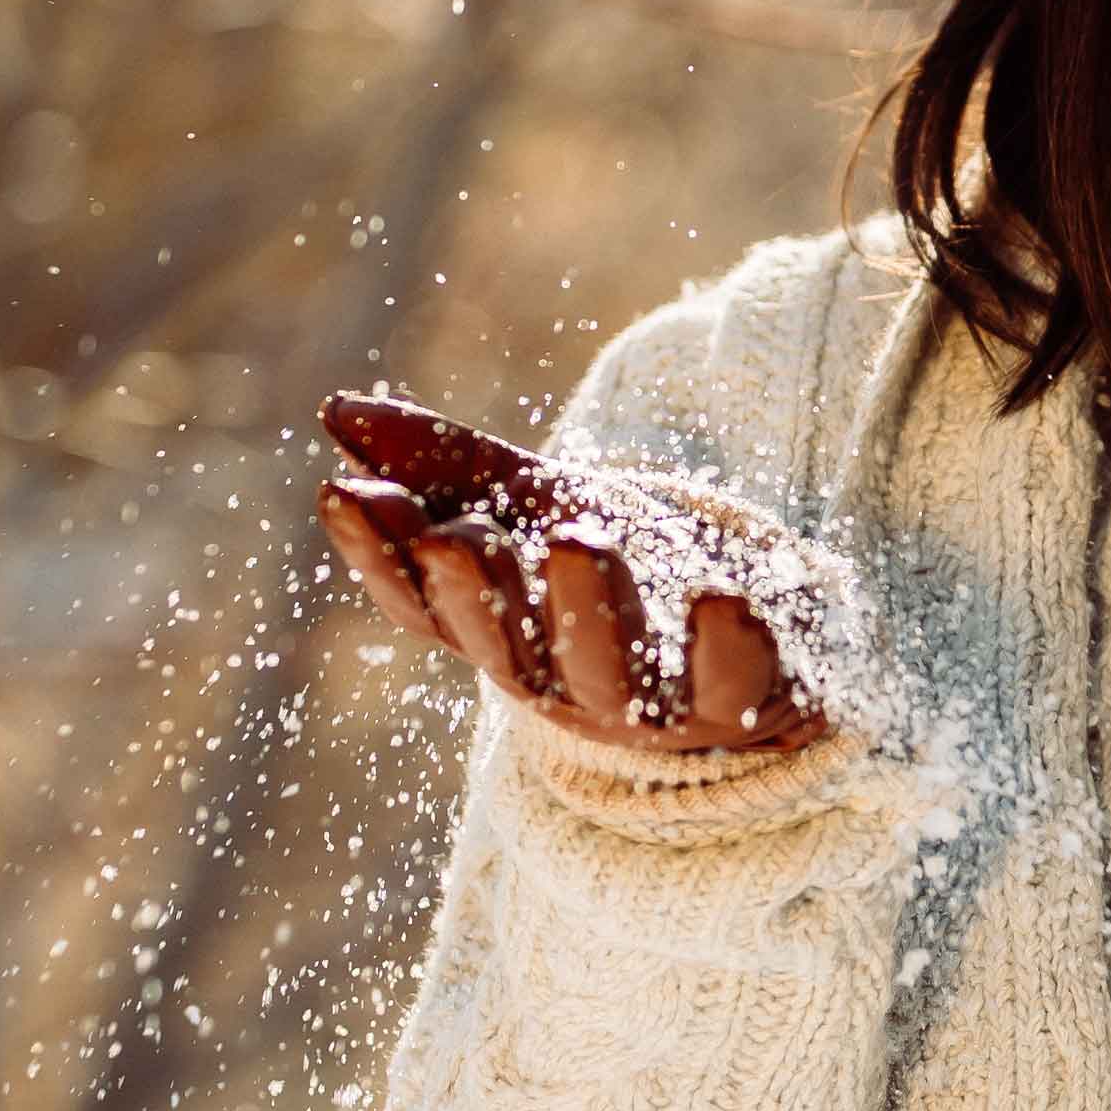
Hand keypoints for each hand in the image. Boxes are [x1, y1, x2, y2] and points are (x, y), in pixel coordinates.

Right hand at [315, 390, 829, 754]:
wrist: (776, 621)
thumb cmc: (638, 563)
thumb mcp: (546, 501)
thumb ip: (451, 465)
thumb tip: (335, 409)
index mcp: (507, 630)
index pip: (423, 605)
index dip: (379, 556)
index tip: (345, 493)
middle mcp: (566, 678)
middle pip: (507, 647)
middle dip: (476, 592)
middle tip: (458, 536)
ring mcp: (655, 701)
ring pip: (609, 672)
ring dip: (589, 609)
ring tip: (578, 542)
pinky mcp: (745, 697)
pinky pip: (732, 683)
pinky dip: (727, 645)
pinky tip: (724, 598)